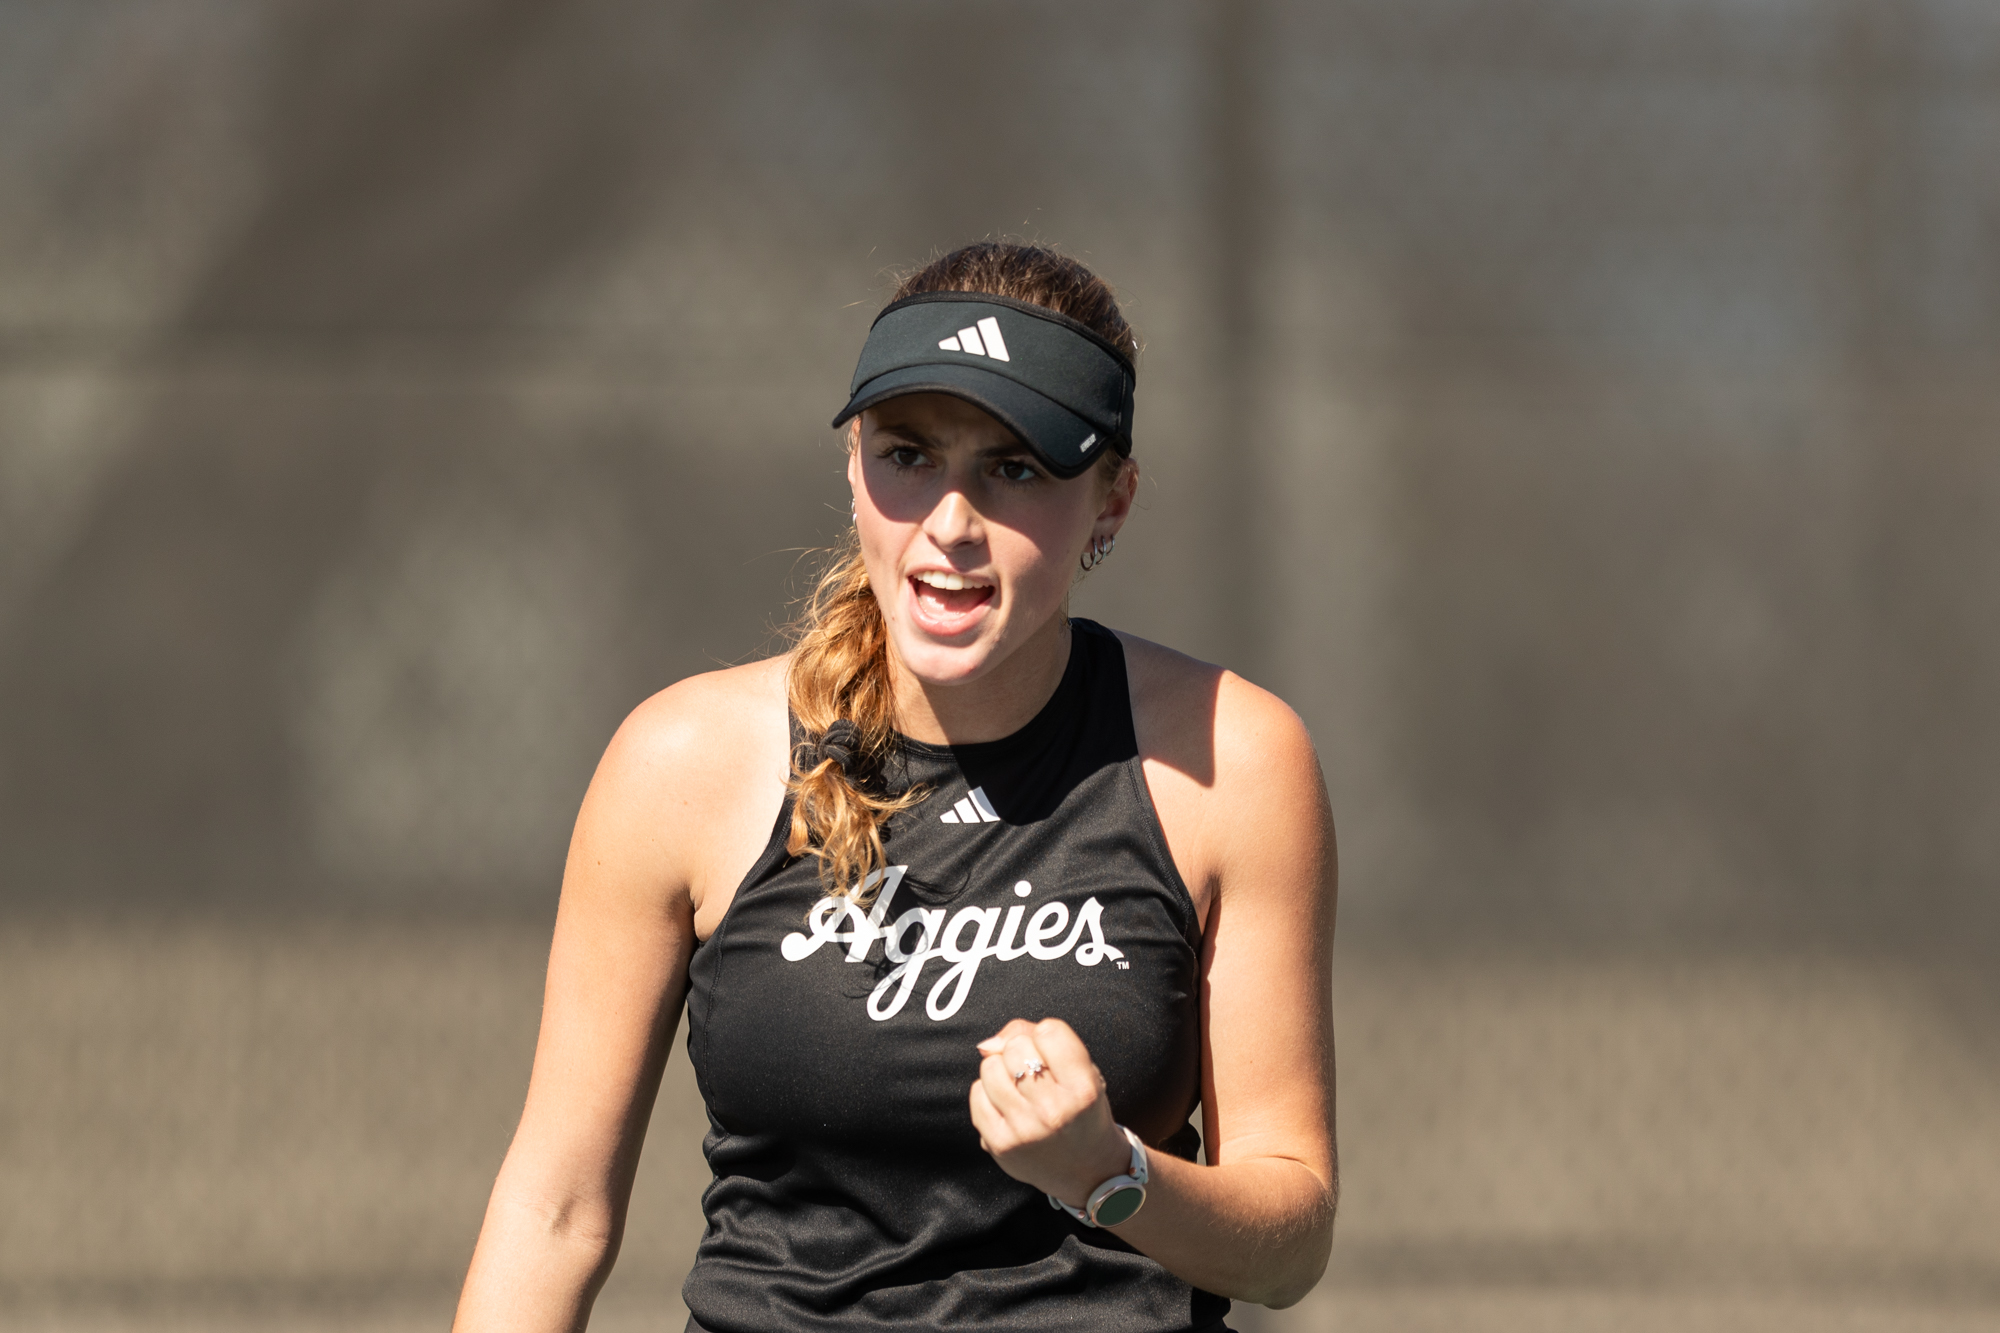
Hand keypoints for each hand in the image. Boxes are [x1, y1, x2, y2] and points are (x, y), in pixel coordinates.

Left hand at [969, 1018, 1131, 1210]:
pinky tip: (1007, 1105)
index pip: (1049, 1031)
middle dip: (1021, 1051)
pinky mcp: (1000, 1144)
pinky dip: (988, 1093)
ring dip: (1001, 1070)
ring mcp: (1024, 1130)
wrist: (1087, 1172)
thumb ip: (1044, 1041)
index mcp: (1083, 1090)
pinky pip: (977, 1094)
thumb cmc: (1083, 1112)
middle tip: (1034, 1073)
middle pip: (1016, 1046)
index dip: (1046, 1036)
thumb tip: (989, 1043)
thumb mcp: (1084, 1073)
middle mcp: (1054, 1111)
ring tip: (1019, 1088)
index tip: (1052, 1054)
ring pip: (990, 1067)